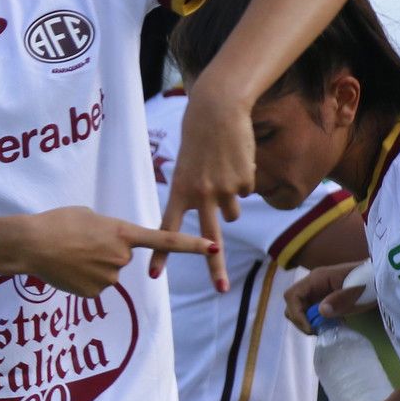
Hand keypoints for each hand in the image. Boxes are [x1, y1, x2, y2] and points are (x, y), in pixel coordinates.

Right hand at [23, 207, 212, 297]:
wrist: (32, 244)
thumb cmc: (58, 222)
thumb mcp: (89, 216)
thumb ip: (109, 230)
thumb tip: (111, 246)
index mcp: (122, 232)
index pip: (164, 240)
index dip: (191, 245)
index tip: (214, 247)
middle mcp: (121, 257)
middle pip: (123, 257)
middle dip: (106, 252)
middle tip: (81, 242)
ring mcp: (109, 277)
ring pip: (108, 272)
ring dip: (92, 265)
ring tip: (70, 254)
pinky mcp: (94, 293)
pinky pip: (95, 286)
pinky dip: (83, 278)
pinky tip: (67, 269)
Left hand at [153, 84, 252, 292]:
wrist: (218, 110)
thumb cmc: (199, 136)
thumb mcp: (187, 166)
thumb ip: (195, 193)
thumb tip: (224, 219)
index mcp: (180, 191)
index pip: (167, 229)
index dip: (162, 253)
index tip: (154, 275)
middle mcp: (201, 196)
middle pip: (210, 239)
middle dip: (215, 267)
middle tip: (221, 289)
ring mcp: (224, 190)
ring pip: (232, 213)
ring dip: (231, 199)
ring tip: (224, 170)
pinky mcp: (243, 182)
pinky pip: (245, 191)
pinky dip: (243, 180)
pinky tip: (235, 159)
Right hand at [285, 262, 373, 332]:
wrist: (378, 279)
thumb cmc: (368, 282)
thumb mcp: (355, 293)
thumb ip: (338, 301)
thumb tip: (320, 312)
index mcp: (316, 278)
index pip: (292, 295)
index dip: (296, 313)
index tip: (310, 328)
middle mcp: (312, 284)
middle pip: (292, 303)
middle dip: (300, 320)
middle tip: (317, 331)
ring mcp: (316, 291)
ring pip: (299, 308)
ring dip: (306, 321)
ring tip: (322, 329)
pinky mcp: (322, 298)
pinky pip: (310, 311)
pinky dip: (315, 320)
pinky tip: (329, 325)